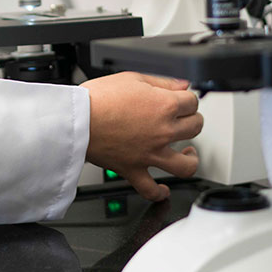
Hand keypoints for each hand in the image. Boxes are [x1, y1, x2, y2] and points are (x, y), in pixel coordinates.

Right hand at [80, 72, 202, 200]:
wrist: (75, 119)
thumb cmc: (98, 98)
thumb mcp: (132, 78)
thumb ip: (162, 82)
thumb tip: (183, 85)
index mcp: (164, 106)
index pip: (192, 101)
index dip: (187, 99)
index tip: (181, 100)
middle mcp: (163, 132)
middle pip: (195, 128)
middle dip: (192, 120)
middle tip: (183, 119)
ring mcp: (150, 154)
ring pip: (185, 165)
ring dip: (190, 159)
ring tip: (187, 154)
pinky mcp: (134, 170)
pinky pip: (151, 190)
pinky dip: (159, 193)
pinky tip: (163, 190)